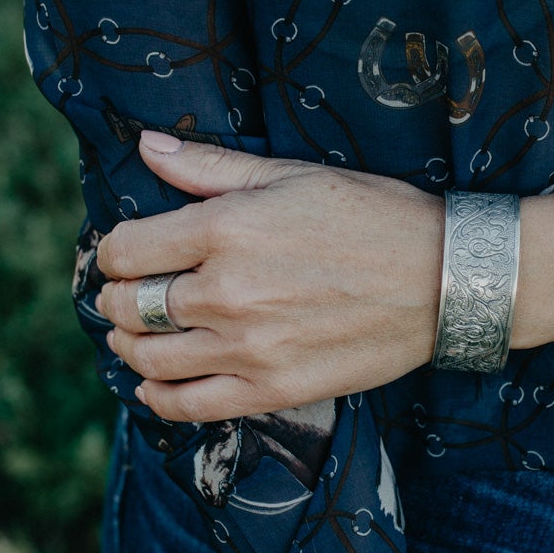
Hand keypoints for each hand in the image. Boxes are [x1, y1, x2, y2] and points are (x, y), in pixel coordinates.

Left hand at [93, 132, 443, 422]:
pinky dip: (157, 397)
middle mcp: (227, 291)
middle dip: (115, 298)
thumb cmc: (371, 215)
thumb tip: (147, 147)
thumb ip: (210, 167)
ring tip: (134, 337)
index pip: (125, 249)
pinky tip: (152, 384)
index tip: (122, 253)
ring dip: (128, 347)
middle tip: (124, 294)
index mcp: (226, 229)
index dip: (111, 251)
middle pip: (130, 306)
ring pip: (150, 358)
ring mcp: (248, 348)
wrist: (442, 278)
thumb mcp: (291, 175)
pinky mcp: (273, 390)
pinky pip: (189, 406)